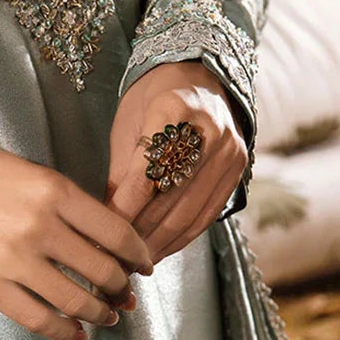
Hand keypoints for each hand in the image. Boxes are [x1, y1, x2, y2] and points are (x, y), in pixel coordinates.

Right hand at [0, 139, 153, 339]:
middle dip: (121, 288)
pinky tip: (74, 334)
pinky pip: (36, 319)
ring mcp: (14, 260)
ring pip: (75, 301)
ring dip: (98, 314)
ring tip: (106, 316)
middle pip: (101, 271)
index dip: (139, 255)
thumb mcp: (37, 176)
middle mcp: (40, 227)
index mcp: (56, 192)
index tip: (145, 266)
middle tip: (125, 294)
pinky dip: (62, 332)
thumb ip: (72, 208)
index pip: (117, 232)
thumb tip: (108, 247)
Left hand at [106, 61, 248, 262]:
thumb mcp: (128, 125)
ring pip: (190, 212)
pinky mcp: (238, 170)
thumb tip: (105, 222)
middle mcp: (209, 131)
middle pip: (170, 198)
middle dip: (139, 235)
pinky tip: (160, 251)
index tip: (101, 236)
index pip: (145, 175)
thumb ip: (120, 172)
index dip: (123, 211)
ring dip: (160, 243)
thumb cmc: (153, 99)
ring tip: (134, 262)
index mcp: (173, 109)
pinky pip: (207, 215)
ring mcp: (229, 152)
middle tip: (114, 259)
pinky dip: (182, 237)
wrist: (199, 77)